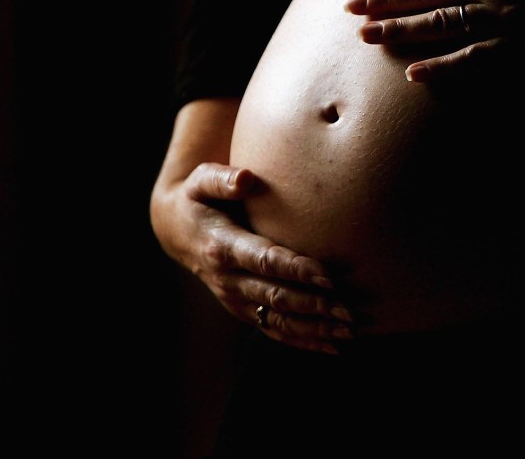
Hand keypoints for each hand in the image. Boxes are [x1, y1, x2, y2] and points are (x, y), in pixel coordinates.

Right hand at [151, 162, 353, 353]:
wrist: (176, 229)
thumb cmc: (198, 198)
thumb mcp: (200, 181)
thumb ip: (222, 179)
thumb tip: (246, 178)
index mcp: (222, 247)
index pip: (264, 261)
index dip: (296, 269)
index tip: (328, 276)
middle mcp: (228, 279)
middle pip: (275, 296)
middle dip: (313, 305)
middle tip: (348, 309)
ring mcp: (235, 299)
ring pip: (277, 321)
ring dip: (314, 328)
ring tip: (349, 331)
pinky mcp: (243, 309)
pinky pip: (274, 330)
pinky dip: (303, 341)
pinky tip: (333, 347)